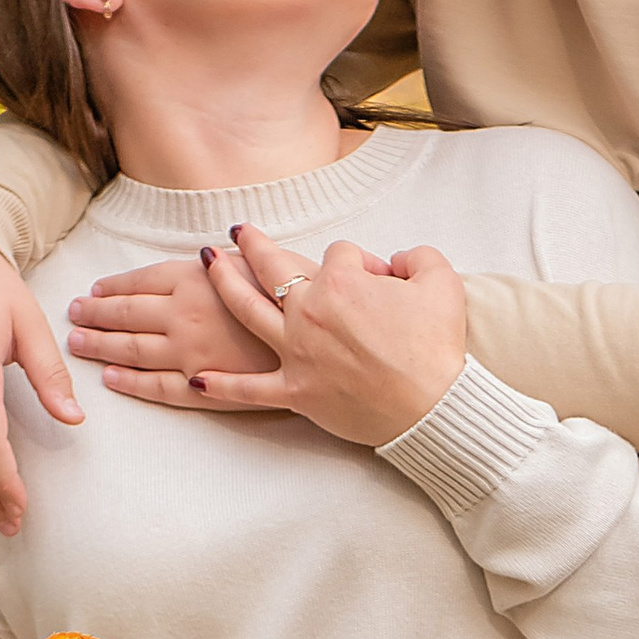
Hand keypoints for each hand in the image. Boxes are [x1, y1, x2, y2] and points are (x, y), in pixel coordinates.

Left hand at [66, 255, 283, 392]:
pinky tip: (111, 380)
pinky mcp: (205, 386)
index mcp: (195, 278)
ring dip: (100, 346)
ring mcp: (190, 352)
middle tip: (73, 314)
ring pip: (131, 350)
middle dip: (94, 313)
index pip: (139, 281)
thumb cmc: (302, 294)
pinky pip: (157, 386)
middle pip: (125, 313)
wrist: (327, 339)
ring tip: (77, 343)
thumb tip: (213, 253)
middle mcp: (183, 314)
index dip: (113, 285)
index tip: (94, 288)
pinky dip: (130, 384)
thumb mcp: (267, 261)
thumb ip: (231, 262)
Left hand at [202, 229, 468, 447]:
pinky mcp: (295, 392)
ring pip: (247, 310)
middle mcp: (309, 312)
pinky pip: (248, 389)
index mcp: (341, 283)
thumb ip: (417, 258)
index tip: (375, 277)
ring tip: (208, 263)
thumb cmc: (437, 348)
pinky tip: (196, 378)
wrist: (432, 407)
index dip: (358, 263)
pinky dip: (222, 385)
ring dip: (224, 283)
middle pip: (273, 267)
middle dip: (255, 244)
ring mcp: (296, 352)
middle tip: (240, 231)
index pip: (338, 255)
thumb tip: (398, 259)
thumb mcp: (441, 284)